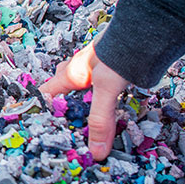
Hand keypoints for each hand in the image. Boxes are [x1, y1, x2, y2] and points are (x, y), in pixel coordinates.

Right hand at [39, 40, 129, 160]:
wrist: (144, 30)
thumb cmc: (119, 51)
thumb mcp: (106, 88)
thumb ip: (100, 119)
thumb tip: (96, 153)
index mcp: (69, 74)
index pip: (45, 94)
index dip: (40, 111)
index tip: (40, 130)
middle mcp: (79, 71)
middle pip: (62, 92)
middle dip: (62, 110)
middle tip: (66, 131)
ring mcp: (95, 70)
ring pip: (82, 91)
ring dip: (83, 106)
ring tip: (85, 125)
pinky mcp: (111, 71)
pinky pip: (99, 90)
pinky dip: (101, 102)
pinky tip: (109, 109)